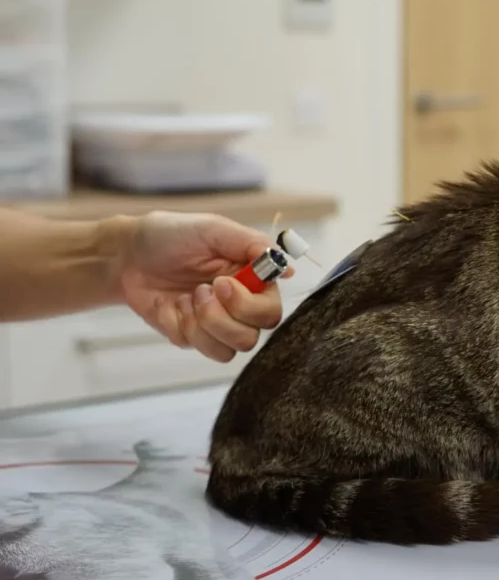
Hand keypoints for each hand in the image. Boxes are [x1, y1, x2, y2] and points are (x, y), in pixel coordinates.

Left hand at [116, 211, 291, 361]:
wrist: (127, 255)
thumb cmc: (172, 235)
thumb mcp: (214, 229)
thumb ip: (253, 244)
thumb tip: (289, 268)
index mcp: (253, 279)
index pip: (272, 309)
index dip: (249, 304)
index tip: (222, 282)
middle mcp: (241, 305)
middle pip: (256, 333)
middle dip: (224, 317)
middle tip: (201, 290)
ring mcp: (218, 324)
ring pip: (232, 349)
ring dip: (205, 324)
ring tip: (188, 298)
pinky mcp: (194, 337)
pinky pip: (203, 349)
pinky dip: (186, 328)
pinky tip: (175, 306)